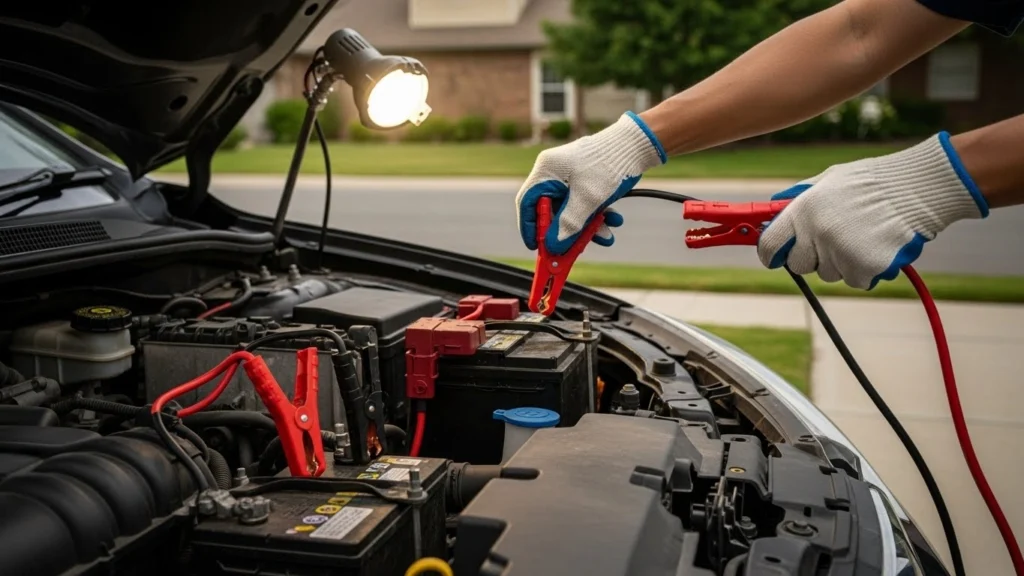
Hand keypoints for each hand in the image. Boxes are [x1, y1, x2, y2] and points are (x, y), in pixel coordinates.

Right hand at [516, 112, 665, 254]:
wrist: (638, 145)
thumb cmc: (609, 164)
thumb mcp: (588, 199)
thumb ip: (568, 224)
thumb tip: (553, 246)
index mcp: (546, 171)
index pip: (527, 203)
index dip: (530, 228)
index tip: (536, 247)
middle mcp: (555, 173)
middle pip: (551, 211)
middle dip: (566, 232)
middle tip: (572, 250)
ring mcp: (571, 177)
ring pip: (571, 210)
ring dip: (586, 227)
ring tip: (605, 236)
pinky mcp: (586, 181)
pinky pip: (585, 204)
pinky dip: (597, 216)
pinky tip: (613, 222)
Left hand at [757, 132, 988, 288]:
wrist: (918, 188)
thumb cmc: (872, 182)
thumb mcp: (827, 180)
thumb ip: (798, 199)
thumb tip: (774, 210)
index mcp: (803, 211)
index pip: (769, 245)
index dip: (771, 253)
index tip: (776, 255)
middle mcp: (818, 234)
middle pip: (799, 265)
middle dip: (812, 257)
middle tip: (835, 239)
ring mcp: (841, 253)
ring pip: (830, 273)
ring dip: (842, 261)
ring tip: (863, 234)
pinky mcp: (864, 269)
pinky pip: (855, 280)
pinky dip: (865, 269)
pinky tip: (878, 245)